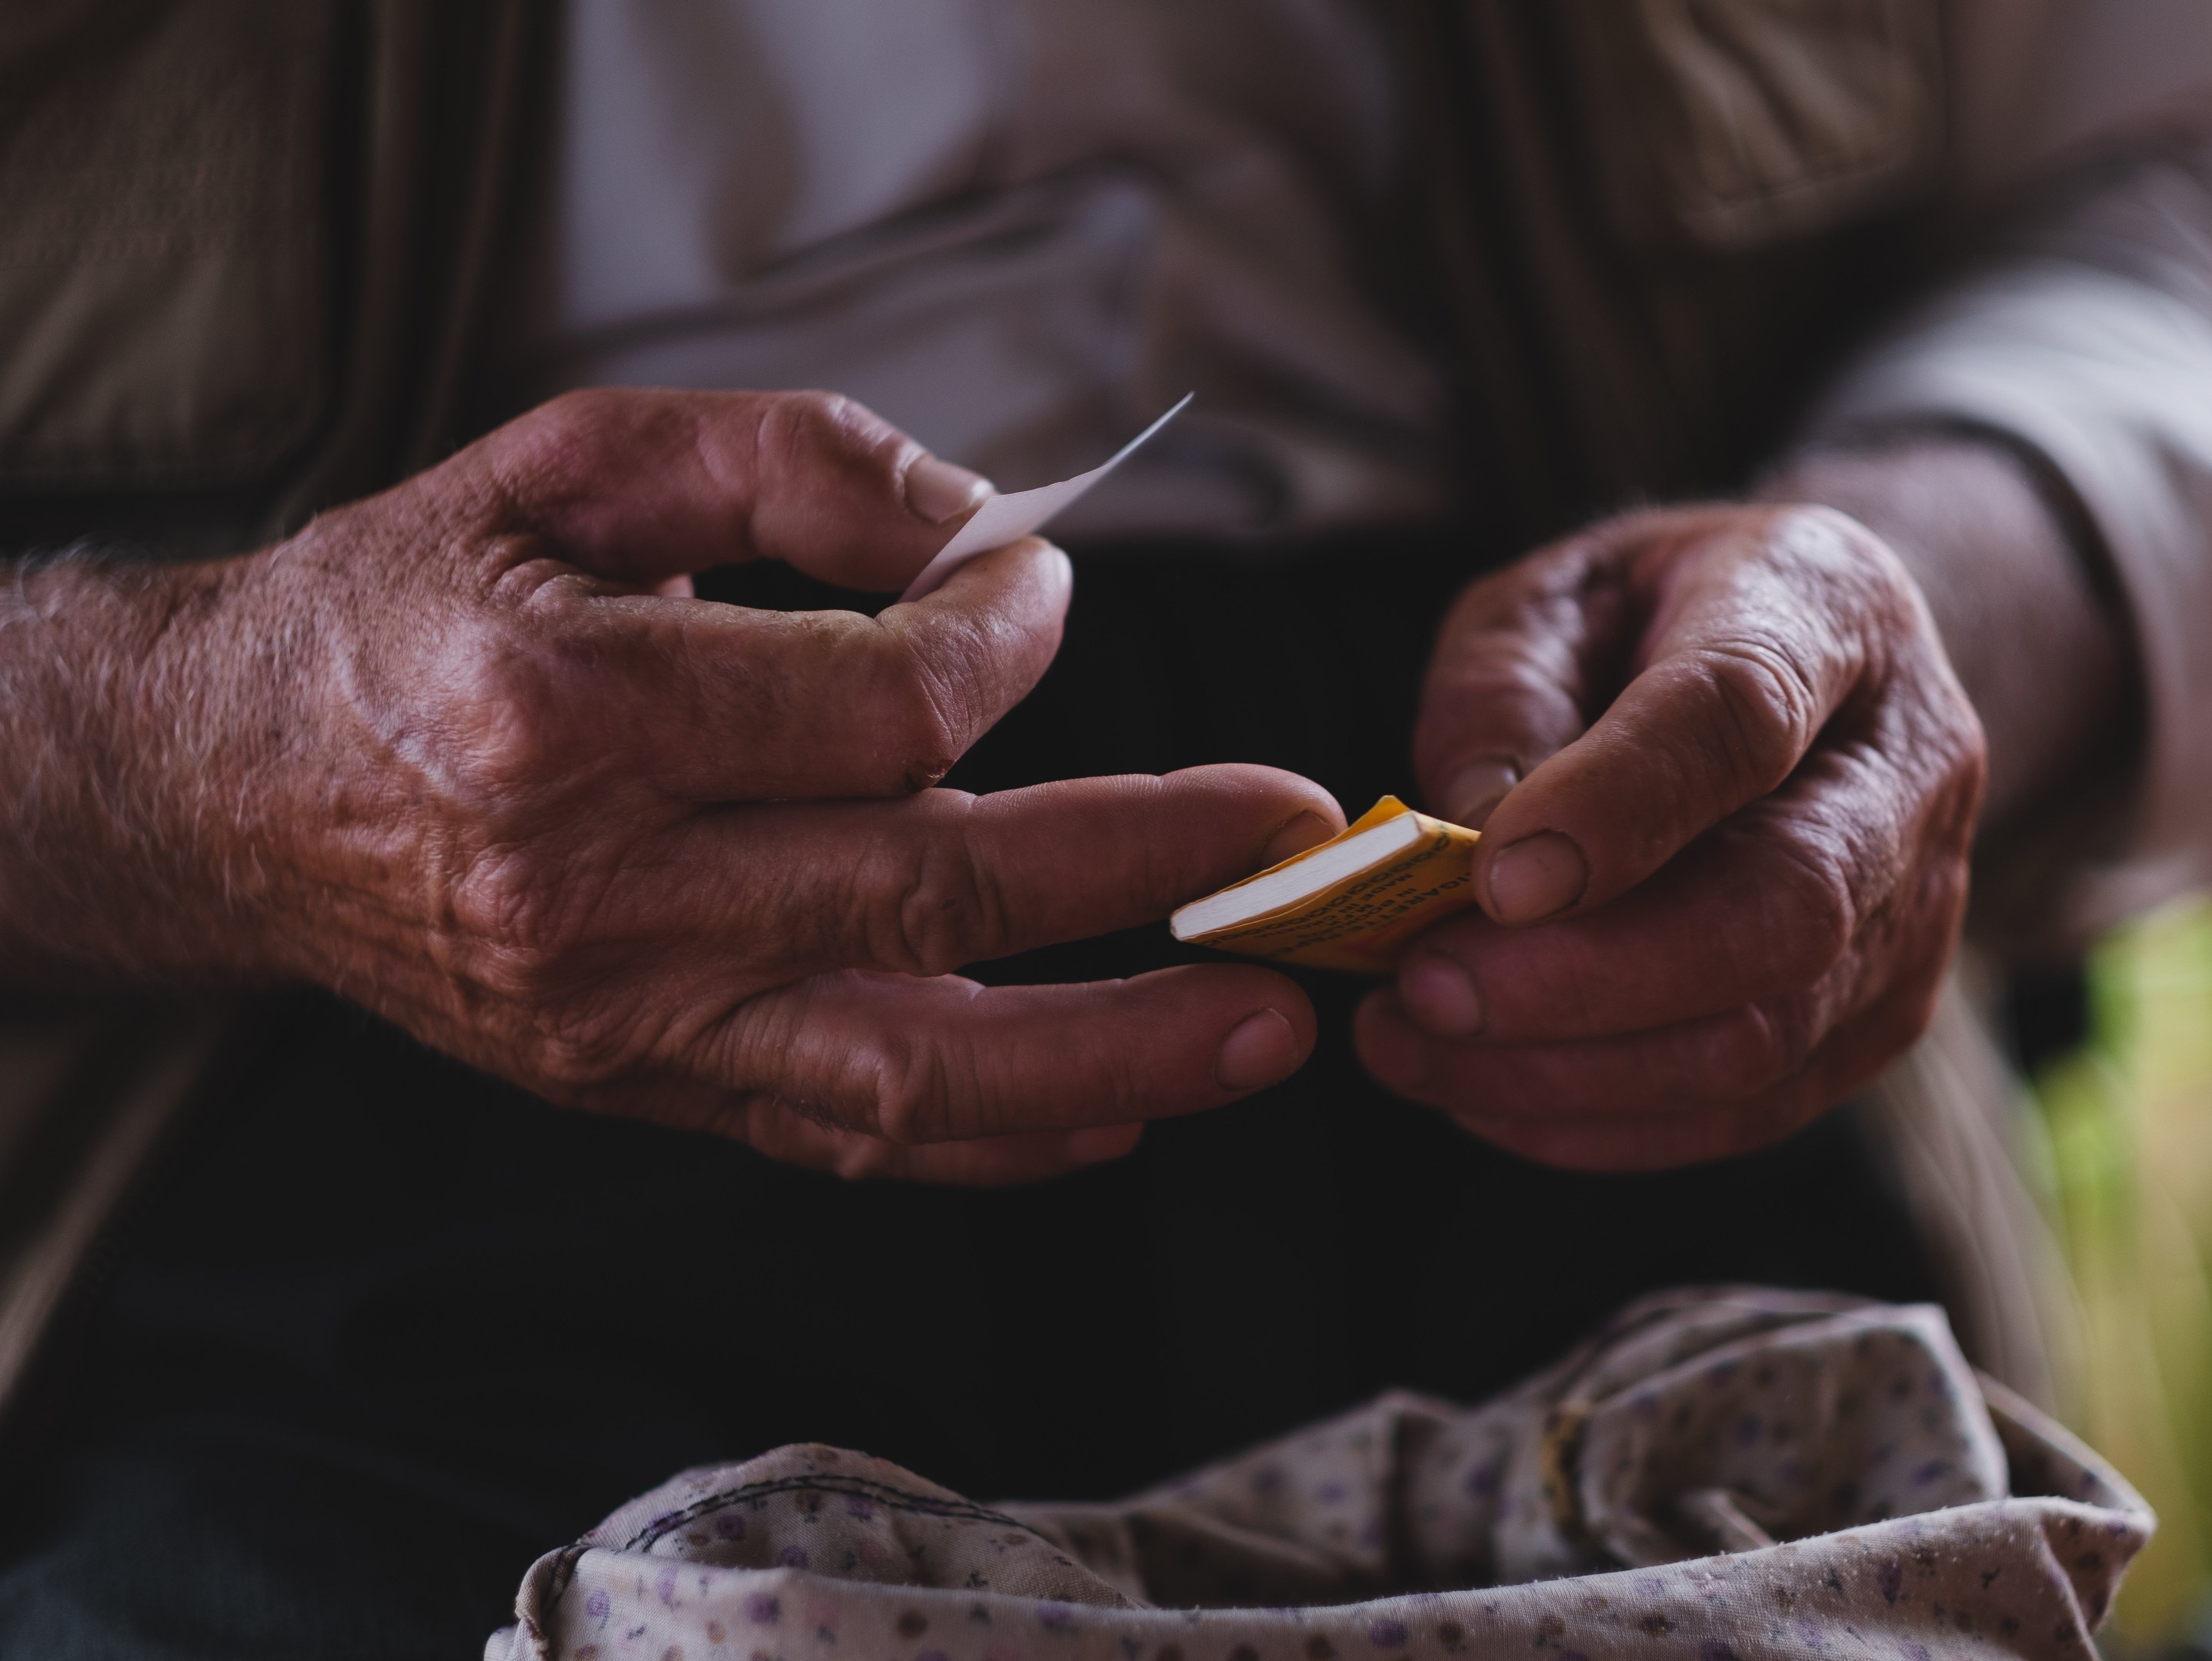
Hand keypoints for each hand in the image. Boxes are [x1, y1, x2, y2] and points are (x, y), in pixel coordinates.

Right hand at [5, 390, 1340, 1183]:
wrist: (231, 786)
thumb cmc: (415, 605)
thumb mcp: (578, 462)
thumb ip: (795, 464)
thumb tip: (993, 540)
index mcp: (568, 710)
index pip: (876, 704)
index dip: (1006, 642)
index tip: (1038, 594)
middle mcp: (597, 887)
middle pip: (928, 889)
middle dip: (1142, 865)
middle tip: (1294, 840)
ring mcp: (619, 1018)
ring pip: (905, 1065)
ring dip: (1110, 1053)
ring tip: (1264, 1032)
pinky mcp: (633, 1090)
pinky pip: (841, 1137)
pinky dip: (993, 1140)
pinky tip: (1123, 1111)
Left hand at [1355, 503, 1984, 1169]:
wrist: (1813, 667)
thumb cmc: (1654, 621)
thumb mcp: (1551, 595)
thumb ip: (1503, 692)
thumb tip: (1471, 838)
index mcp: (1824, 611)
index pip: (1741, 715)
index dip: (1622, 804)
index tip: (1494, 876)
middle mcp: (1908, 770)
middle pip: (1782, 910)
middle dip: (1585, 977)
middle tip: (1421, 988)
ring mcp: (1916, 910)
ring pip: (1763, 1037)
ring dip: (1566, 1068)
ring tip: (1410, 1045)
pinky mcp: (1884, 1017)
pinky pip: (1746, 1111)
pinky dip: (1599, 1123)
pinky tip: (1480, 1093)